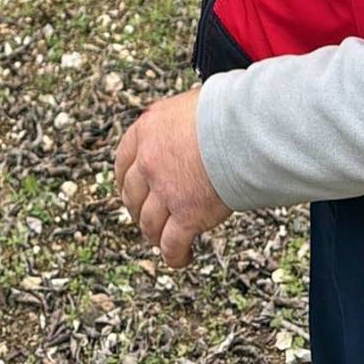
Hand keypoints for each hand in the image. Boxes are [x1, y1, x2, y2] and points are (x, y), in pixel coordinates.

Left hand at [113, 86, 230, 269]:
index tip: (130, 189)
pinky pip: (172, 245)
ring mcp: (165, 190)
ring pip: (149, 223)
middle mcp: (149, 162)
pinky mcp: (186, 215)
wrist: (241, 128)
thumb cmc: (224, 111)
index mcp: (146, 131)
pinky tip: (183, 257)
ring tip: (165, 239)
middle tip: (148, 215)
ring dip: (154, 235)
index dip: (125, 180)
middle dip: (139, 209)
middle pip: (133, 195)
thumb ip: (177, 124)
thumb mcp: (187, 106)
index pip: (123, 161)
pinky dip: (176, 256)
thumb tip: (187, 128)